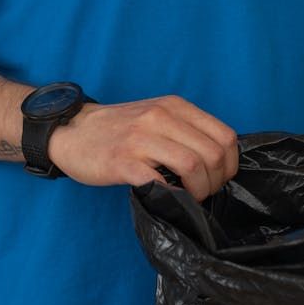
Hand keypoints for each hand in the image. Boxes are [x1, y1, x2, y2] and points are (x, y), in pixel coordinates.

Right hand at [49, 96, 238, 200]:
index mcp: (175, 106)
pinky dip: (173, 193)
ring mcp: (140, 138)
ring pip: (192, 165)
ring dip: (200, 189)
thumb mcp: (159, 115)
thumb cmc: (121, 129)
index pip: (225, 135)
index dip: (231, 163)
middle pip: (213, 153)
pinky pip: (158, 180)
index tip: (222, 177)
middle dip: (217, 180)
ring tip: (192, 197)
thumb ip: (186, 129)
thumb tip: (220, 159)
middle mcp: (161, 117)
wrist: (72, 132)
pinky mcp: (122, 161)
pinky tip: (171, 198)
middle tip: (207, 192)